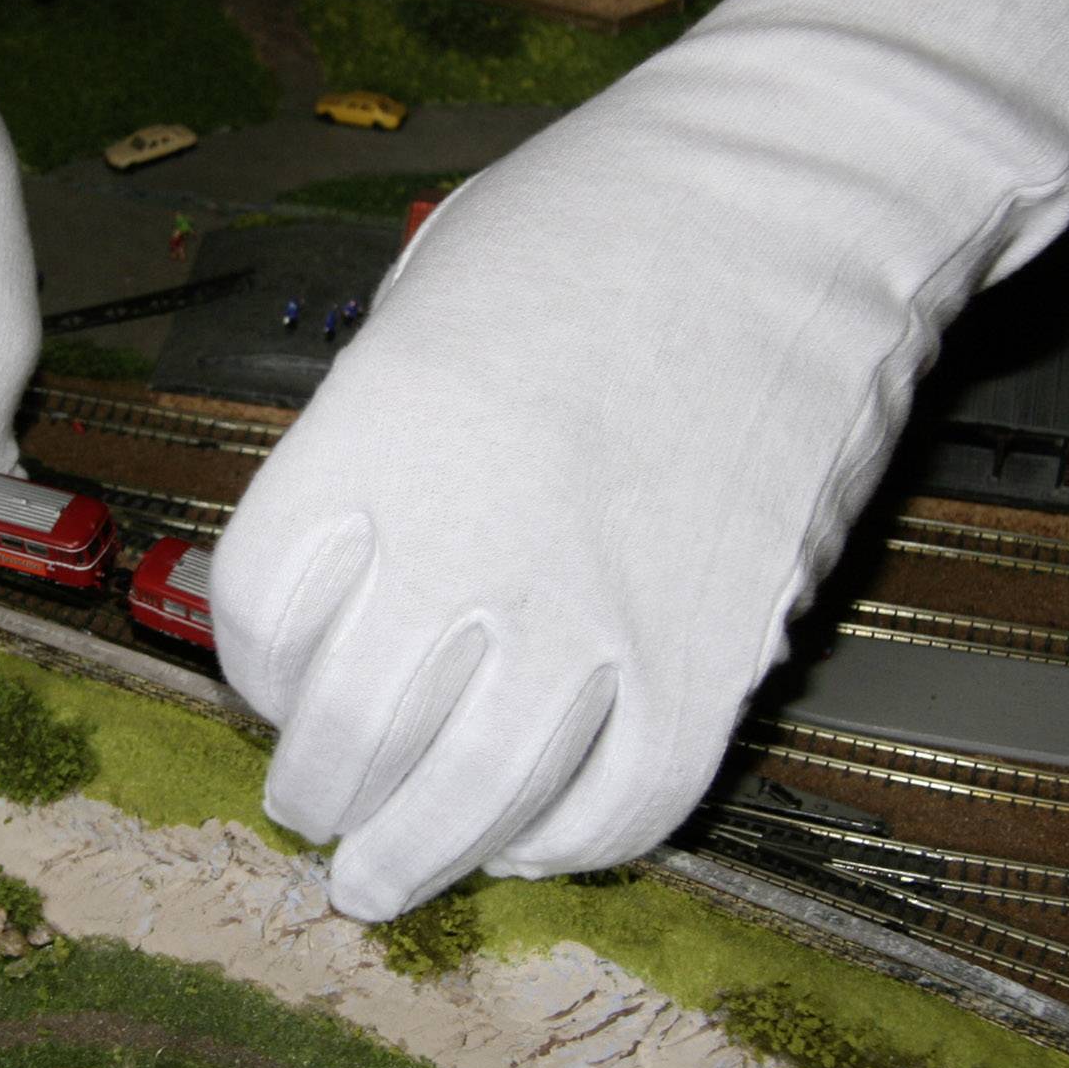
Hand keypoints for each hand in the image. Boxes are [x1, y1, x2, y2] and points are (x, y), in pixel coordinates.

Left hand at [213, 0, 1068, 919]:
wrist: (809, 185)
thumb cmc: (606, 210)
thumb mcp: (426, 287)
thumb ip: (370, 429)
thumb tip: (347, 554)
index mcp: (376, 434)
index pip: (262, 618)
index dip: (259, 674)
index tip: (280, 687)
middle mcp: (471, 536)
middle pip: (352, 730)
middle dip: (319, 793)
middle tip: (318, 813)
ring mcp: (599, 603)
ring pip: (475, 796)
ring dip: (416, 855)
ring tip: (383, 882)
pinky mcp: (719, 647)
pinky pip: (627, 800)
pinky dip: (569, 845)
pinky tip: (534, 843)